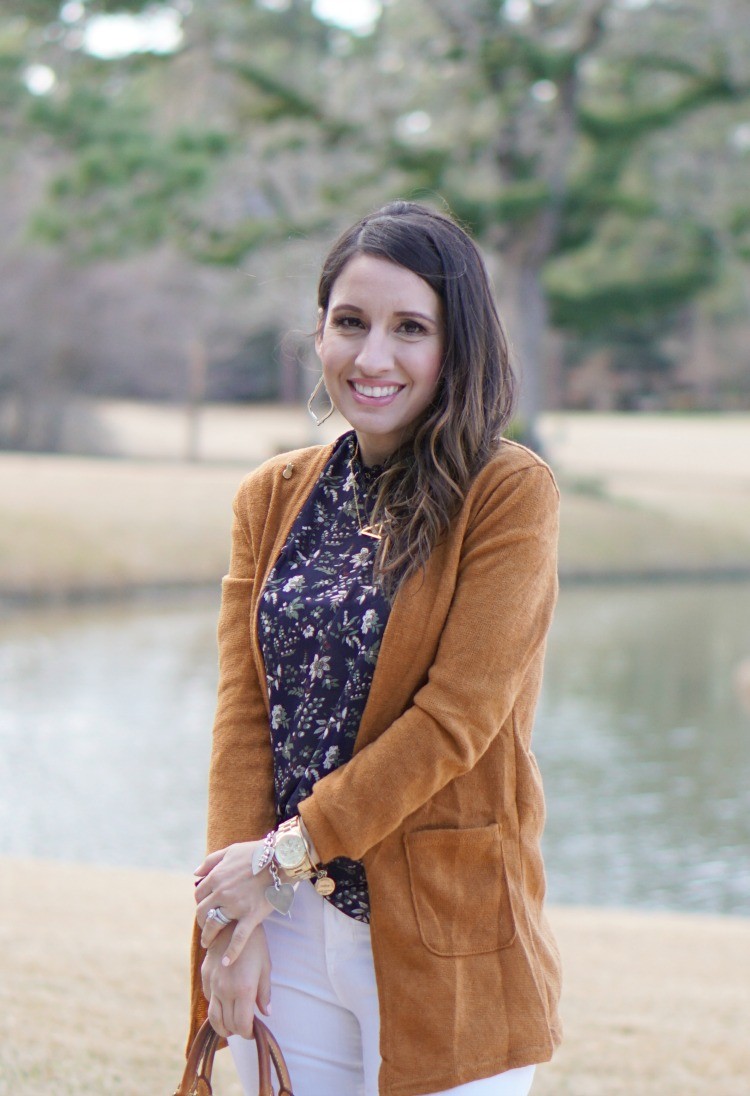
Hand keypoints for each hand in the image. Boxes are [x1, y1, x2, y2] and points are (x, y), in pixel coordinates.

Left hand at [194, 842, 273, 962]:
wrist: (282, 858)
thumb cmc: (257, 852)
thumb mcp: (231, 850)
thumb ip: (210, 861)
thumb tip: (195, 873)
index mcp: (216, 876)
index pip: (199, 894)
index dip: (200, 902)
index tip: (205, 908)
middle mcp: (222, 892)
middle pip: (203, 912)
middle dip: (202, 921)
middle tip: (206, 927)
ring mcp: (236, 905)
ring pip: (215, 925)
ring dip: (208, 937)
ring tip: (208, 943)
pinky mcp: (251, 916)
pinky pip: (238, 938)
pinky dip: (231, 952)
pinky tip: (226, 962)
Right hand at [202, 923, 270, 1039]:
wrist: (233, 922)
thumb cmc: (255, 944)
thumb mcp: (265, 967)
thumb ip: (264, 992)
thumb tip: (266, 1013)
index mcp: (243, 989)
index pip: (242, 1025)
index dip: (248, 1033)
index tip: (253, 1031)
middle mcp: (225, 990)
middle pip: (227, 1024)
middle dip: (237, 1030)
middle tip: (244, 1028)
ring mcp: (212, 984)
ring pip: (213, 1017)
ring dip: (222, 1025)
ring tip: (231, 1024)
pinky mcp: (205, 976)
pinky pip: (208, 999)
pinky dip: (216, 1007)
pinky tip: (224, 1003)